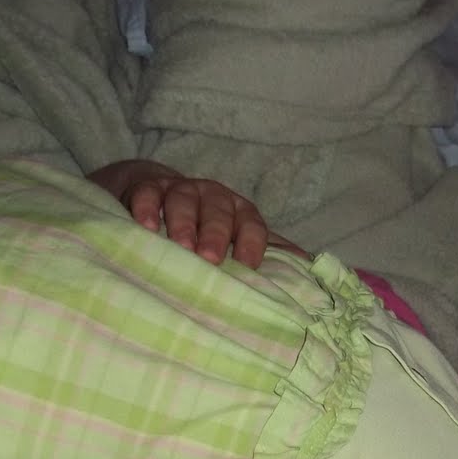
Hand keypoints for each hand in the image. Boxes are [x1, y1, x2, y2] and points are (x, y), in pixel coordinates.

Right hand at [88, 159, 287, 268]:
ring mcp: (180, 190)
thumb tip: (313, 271)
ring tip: (180, 247)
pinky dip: (146, 209)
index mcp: (239, 211)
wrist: (159, 194)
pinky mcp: (147, 187)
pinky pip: (148, 194)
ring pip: (183, 201)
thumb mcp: (238, 239)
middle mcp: (213, 197)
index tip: (249, 266)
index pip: (251, 223)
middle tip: (210, 259)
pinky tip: (145, 227)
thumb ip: (272, 254)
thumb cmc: (206, 228)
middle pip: (218, 211)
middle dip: (215, 234)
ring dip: (182, 223)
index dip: (251, 242)